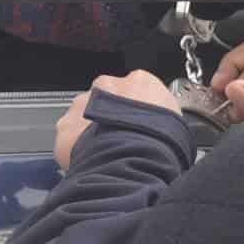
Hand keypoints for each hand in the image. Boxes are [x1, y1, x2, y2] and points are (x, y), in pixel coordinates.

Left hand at [53, 71, 176, 167]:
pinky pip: (69, 133)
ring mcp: (83, 103)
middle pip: (106, 96)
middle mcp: (108, 85)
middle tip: (119, 139)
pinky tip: (88, 159)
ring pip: (84, 112)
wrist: (132, 162)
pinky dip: (74, 145)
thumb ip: (163, 119)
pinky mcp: (66, 125)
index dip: (136, 109)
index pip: (136, 89)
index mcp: (140, 81)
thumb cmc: (159, 144)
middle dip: (110, 115)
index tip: (139, 125)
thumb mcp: (177, 126)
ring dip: (90, 127)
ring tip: (103, 151)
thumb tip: (163, 128)